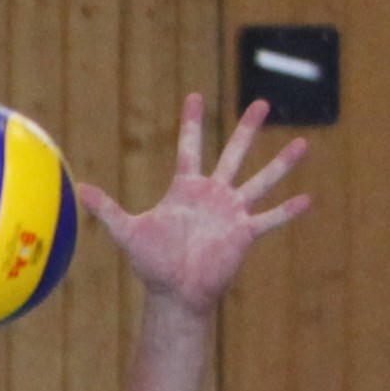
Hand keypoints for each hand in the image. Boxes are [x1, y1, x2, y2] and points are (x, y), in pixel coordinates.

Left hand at [77, 93, 309, 317]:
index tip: (195, 96)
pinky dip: (287, 211)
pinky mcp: (244, 234)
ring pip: (260, 181)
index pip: (190, 148)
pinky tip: (308, 199)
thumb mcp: (128, 232)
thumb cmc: (152, 265)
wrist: (175, 294)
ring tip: (303, 144)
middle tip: (263, 103)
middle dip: (247, 129)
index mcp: (186, 189)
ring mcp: (231, 213)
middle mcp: (213, 196)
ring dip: (281, 164)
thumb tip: (82, 189)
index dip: (191, 123)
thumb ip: (108, 210)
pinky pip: (269, 219)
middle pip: (233, 154)